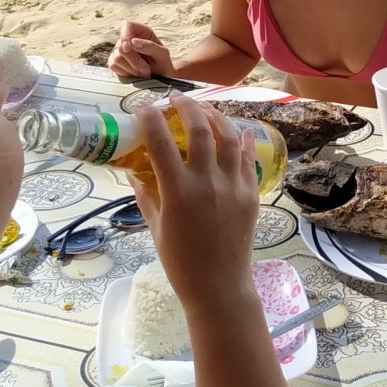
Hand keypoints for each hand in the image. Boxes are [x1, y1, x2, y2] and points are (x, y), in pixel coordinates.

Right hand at [109, 19, 171, 78]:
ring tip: (144, 73)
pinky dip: (126, 72)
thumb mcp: (162, 54)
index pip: (127, 25)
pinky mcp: (114, 62)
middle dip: (134, 60)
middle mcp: (128, 39)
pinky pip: (114, 66)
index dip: (125, 35)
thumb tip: (133, 42)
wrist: (159, 77)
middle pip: (121, 46)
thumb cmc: (162, 63)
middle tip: (147, 70)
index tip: (129, 47)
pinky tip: (135, 74)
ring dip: (132, 68)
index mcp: (141, 31)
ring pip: (116, 57)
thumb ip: (150, 46)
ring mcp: (119, 50)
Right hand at [129, 93, 259, 313]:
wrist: (219, 286)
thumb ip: (146, 197)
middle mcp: (207, 182)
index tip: (144, 106)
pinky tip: (240, 130)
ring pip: (229, 136)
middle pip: (200, 129)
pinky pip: (248, 158)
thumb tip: (134, 173)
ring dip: (216, 117)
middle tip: (177, 100)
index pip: (161, 142)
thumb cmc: (181, 262)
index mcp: (178, 191)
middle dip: (187, 107)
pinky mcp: (251, 193)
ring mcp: (233, 185)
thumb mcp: (156, 228)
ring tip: (205, 110)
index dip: (150, 119)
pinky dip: (244, 140)